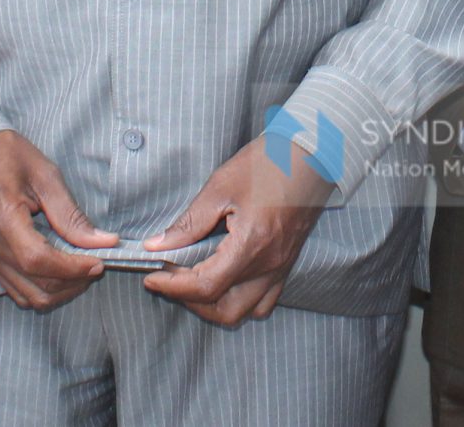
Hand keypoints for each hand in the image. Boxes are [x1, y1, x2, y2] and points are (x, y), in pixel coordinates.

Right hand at [0, 128, 115, 310]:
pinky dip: (42, 290)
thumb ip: (71, 214)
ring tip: (81, 269)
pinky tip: (60, 272)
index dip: (73, 268)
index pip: (39, 260)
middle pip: (37, 285)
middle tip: (97, 263)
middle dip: (73, 282)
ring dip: (60, 291)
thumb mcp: (45, 175)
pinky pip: (16, 289)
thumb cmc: (6, 154)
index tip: (99, 261)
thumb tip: (104, 241)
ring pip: (28, 296)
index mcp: (2, 216)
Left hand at [141, 133, 334, 325]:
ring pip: (245, 310)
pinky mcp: (287, 263)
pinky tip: (225, 279)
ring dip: (215, 305)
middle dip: (191, 301)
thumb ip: (189, 223)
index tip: (151, 277)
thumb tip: (157, 245)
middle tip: (170, 278)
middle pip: (224, 309)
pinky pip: (264, 301)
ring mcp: (281, 267)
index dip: (172, 286)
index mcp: (251, 245)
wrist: (312, 153)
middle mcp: (269, 265)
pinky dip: (240, 300)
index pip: (205, 286)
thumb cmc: (269, 163)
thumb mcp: (220, 187)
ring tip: (195, 281)